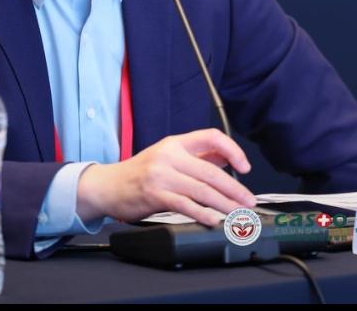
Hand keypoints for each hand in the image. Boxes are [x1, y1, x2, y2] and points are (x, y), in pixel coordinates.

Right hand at [75, 128, 256, 225]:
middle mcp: (170, 155)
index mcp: (176, 142)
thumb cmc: (139, 172)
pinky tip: (213, 220)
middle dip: (234, 188)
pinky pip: (184, 204)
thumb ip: (196, 156)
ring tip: (237, 213)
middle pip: (211, 170)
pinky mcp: (154, 194)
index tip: (244, 166)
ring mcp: (161, 174)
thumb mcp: (168, 156)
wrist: (107, 185)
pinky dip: (202, 213)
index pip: (212, 137)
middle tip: (248, 200)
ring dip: (224, 204)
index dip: (233, 150)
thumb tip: (227, 158)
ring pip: (201, 189)